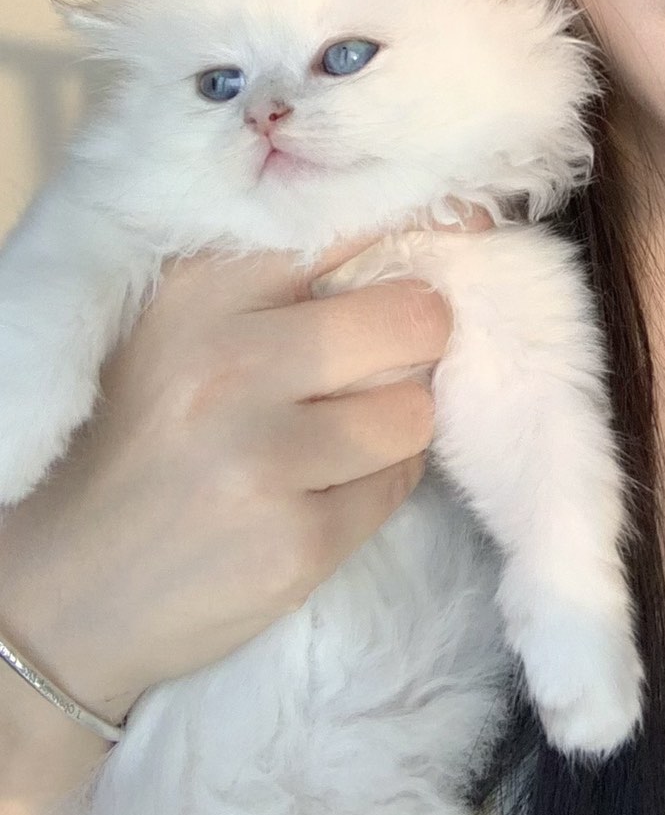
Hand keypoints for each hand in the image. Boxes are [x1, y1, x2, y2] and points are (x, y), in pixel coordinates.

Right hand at [0, 229, 459, 723]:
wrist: (65, 589)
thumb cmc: (145, 440)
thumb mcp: (184, 331)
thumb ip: (281, 279)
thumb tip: (431, 229)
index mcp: (202, 292)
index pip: (356, 225)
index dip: (422, 231)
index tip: (448, 241)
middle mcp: (231, 363)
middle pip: (414, 317)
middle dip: (419, 339)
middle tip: (389, 361)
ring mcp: (263, 457)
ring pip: (417, 409)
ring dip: (397, 423)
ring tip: (340, 437)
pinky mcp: (296, 542)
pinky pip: (399, 486)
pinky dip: (375, 487)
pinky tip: (315, 494)